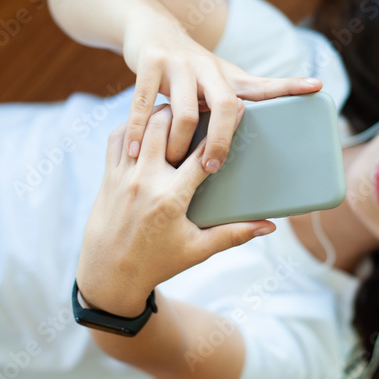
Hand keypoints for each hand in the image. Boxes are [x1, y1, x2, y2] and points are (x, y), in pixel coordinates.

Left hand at [76, 103, 276, 316]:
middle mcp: (144, 182)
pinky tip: (147, 125)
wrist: (108, 275)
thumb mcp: (198, 250)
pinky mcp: (108, 177)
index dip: (224, 129)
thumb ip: (234, 234)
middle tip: (204, 102)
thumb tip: (270, 226)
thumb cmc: (156, 264)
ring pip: (139, 127)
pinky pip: (117, 139)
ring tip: (178, 109)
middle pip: (166, 126)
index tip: (239, 110)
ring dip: (159, 114)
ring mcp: (123, 177)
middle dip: (187, 110)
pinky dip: (132, 126)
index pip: (202, 154)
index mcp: (170, 199)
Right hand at [121, 16, 320, 171]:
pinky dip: (138, 129)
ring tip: (174, 163)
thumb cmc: (188, 66)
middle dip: (222, 140)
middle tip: (214, 166)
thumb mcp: (216, 79)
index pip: (263, 84)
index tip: (316, 87)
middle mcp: (208, 67)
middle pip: (226, 105)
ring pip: (185, 111)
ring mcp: (179, 63)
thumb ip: (234, 100)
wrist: (150, 27)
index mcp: (228, 76)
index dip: (290, 86)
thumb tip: (257, 134)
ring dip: (179, 143)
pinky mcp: (150, 62)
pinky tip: (135, 150)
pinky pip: (144, 103)